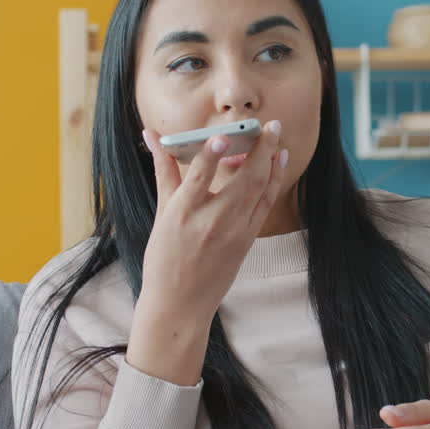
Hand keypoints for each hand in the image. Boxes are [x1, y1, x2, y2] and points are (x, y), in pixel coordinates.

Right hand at [125, 121, 287, 385]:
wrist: (180, 303)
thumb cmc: (163, 258)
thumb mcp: (160, 214)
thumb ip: (164, 170)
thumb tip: (152, 135)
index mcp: (181, 215)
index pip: (198, 179)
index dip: (210, 155)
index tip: (222, 135)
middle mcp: (210, 223)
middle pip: (243, 181)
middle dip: (260, 150)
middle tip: (268, 125)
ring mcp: (233, 233)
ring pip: (260, 191)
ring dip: (272, 161)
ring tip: (276, 137)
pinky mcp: (247, 241)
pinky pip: (264, 205)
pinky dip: (273, 181)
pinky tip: (277, 163)